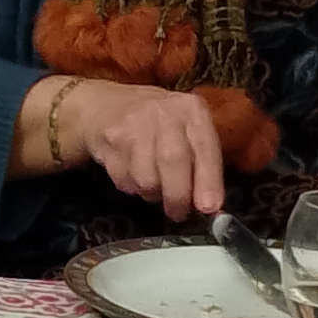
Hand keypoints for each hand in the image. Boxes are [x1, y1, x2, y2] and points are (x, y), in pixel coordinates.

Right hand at [71, 80, 231, 223]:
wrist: (107, 105)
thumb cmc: (159, 126)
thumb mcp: (189, 134)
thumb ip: (203, 167)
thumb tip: (209, 206)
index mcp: (191, 109)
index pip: (204, 148)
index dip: (208, 181)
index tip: (209, 207)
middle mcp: (163, 111)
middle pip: (173, 161)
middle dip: (177, 195)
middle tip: (178, 212)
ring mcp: (133, 124)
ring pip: (146, 178)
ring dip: (152, 193)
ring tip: (154, 184)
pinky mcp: (110, 139)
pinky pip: (124, 180)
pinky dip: (132, 187)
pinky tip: (133, 173)